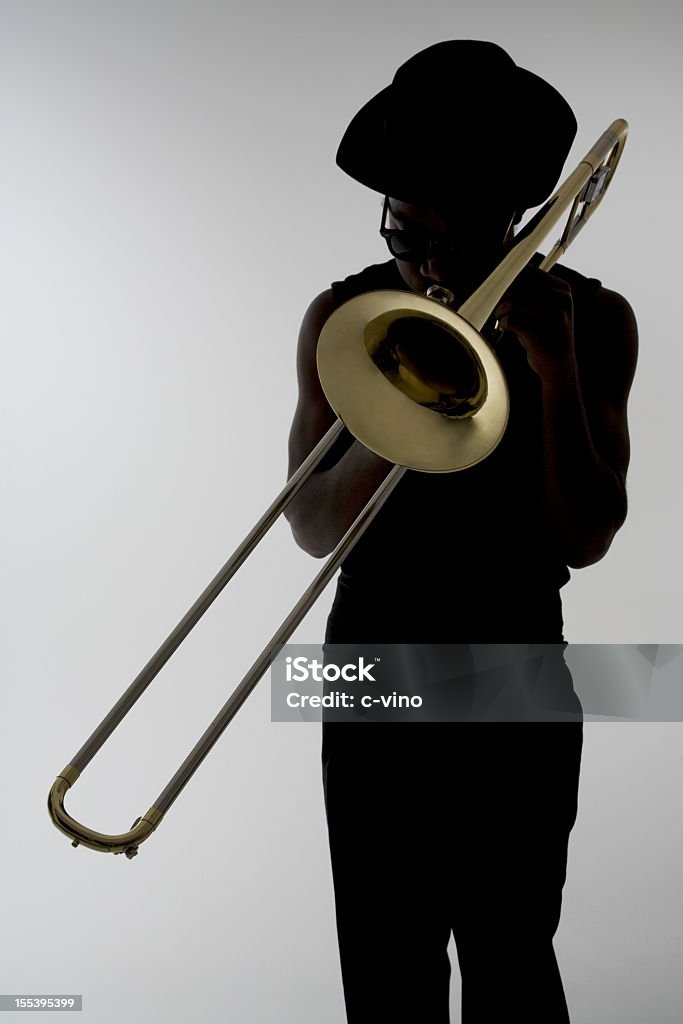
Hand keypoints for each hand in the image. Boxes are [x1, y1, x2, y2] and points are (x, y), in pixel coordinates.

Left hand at [494, 266, 575, 380]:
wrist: (558, 365)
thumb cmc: (545, 333)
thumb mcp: (544, 308)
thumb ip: (529, 292)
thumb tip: (501, 276)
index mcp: (563, 289)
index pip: (529, 273)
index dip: (510, 278)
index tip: (498, 287)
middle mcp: (561, 300)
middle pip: (520, 287)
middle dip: (503, 296)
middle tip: (497, 306)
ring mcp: (553, 317)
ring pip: (514, 303)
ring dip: (501, 310)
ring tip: (500, 317)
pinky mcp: (540, 333)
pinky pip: (511, 320)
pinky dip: (504, 324)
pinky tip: (506, 328)